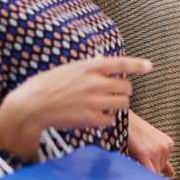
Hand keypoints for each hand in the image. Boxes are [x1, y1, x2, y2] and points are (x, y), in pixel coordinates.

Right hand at [0, 55, 151, 157]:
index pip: (121, 63)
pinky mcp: (89, 118)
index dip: (138, 65)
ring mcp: (93, 101)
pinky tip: (97, 117)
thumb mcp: (69, 69)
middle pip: (126, 87)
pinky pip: (111, 119)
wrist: (30, 106)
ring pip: (123, 103)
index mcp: (89, 67)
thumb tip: (102, 59)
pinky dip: (108, 119)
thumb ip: (88, 66)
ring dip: (118, 105)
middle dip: (123, 91)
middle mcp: (94, 82)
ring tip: (106, 106)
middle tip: (113, 94)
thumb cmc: (47, 86)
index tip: (150, 67)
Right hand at [127, 110, 174, 176]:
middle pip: (158, 170)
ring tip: (135, 154)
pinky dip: (142, 174)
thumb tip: (172, 174)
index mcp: (169, 144)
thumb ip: (163, 160)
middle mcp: (166, 147)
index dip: (153, 168)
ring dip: (143, 169)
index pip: (164, 166)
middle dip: (148, 168)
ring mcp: (157, 150)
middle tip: (137, 156)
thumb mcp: (153, 143)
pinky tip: (136, 172)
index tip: (148, 169)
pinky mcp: (145, 153)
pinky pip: (147, 172)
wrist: (124, 119)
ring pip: (152, 172)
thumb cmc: (136, 132)